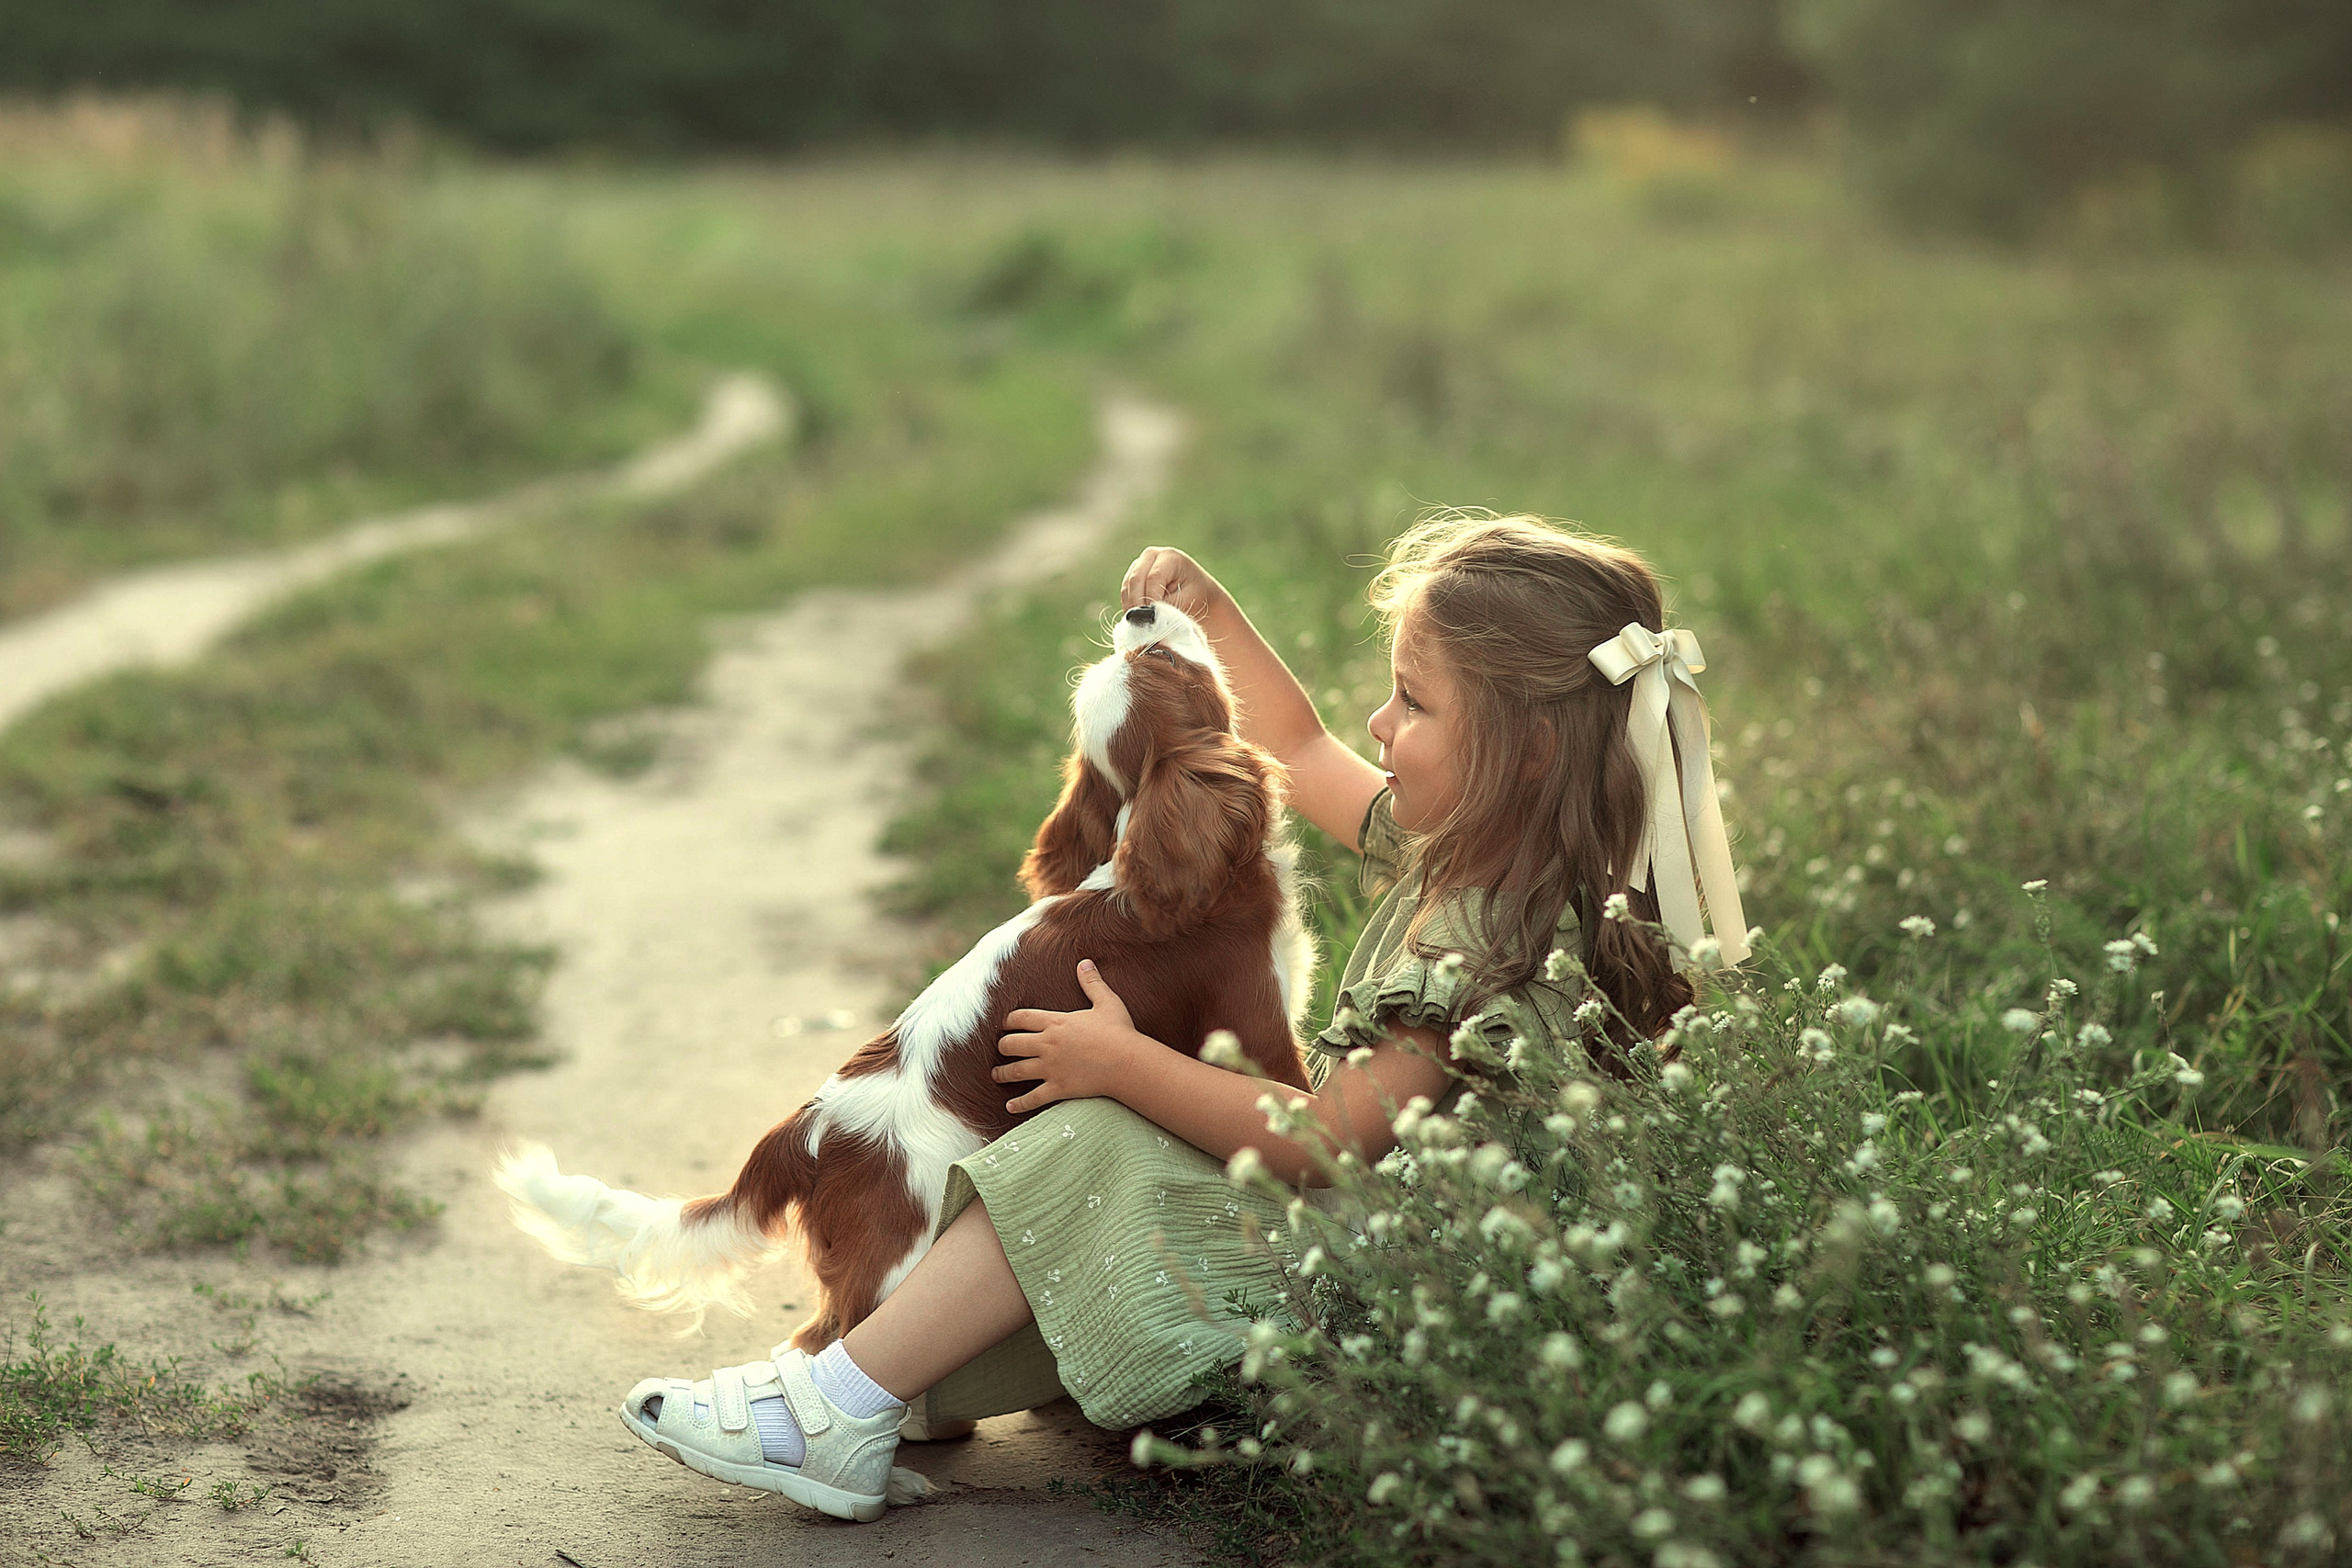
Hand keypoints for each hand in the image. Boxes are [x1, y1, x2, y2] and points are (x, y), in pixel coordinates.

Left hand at [995, 961, 1155, 1114]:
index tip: (1004, 1024)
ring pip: (1016, 1070)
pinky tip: (1010, 1106)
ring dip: (1003, 1073)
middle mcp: (1047, 1044)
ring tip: (996, 1074)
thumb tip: (1085, 962)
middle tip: (1001, 1048)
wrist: (1127, 1062)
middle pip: (1011, 1044)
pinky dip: (1019, 1103)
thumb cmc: (1119, 1031)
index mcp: (1056, 1022)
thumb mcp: (1106, 1002)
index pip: (1021, 1018)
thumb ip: (1092, 982)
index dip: (1009, 1020)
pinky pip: (1033, 1098)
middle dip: (1003, 1046)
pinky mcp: (1058, 1088)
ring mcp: (1050, 1068)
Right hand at [1121, 546, 1229, 625]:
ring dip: (1131, 606)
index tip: (1153, 619)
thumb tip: (1148, 615)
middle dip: (1137, 603)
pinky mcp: (1132, 575)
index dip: (1151, 599)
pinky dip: (1129, 605)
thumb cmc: (1197, 596)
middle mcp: (1152, 555)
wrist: (1198, 592)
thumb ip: (1168, 606)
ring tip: (1140, 625)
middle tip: (1142, 624)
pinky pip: (1125, 591)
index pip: (1153, 577)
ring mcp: (1139, 563)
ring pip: (1127, 585)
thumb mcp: (1187, 600)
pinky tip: (1137, 620)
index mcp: (1170, 557)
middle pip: (1136, 578)